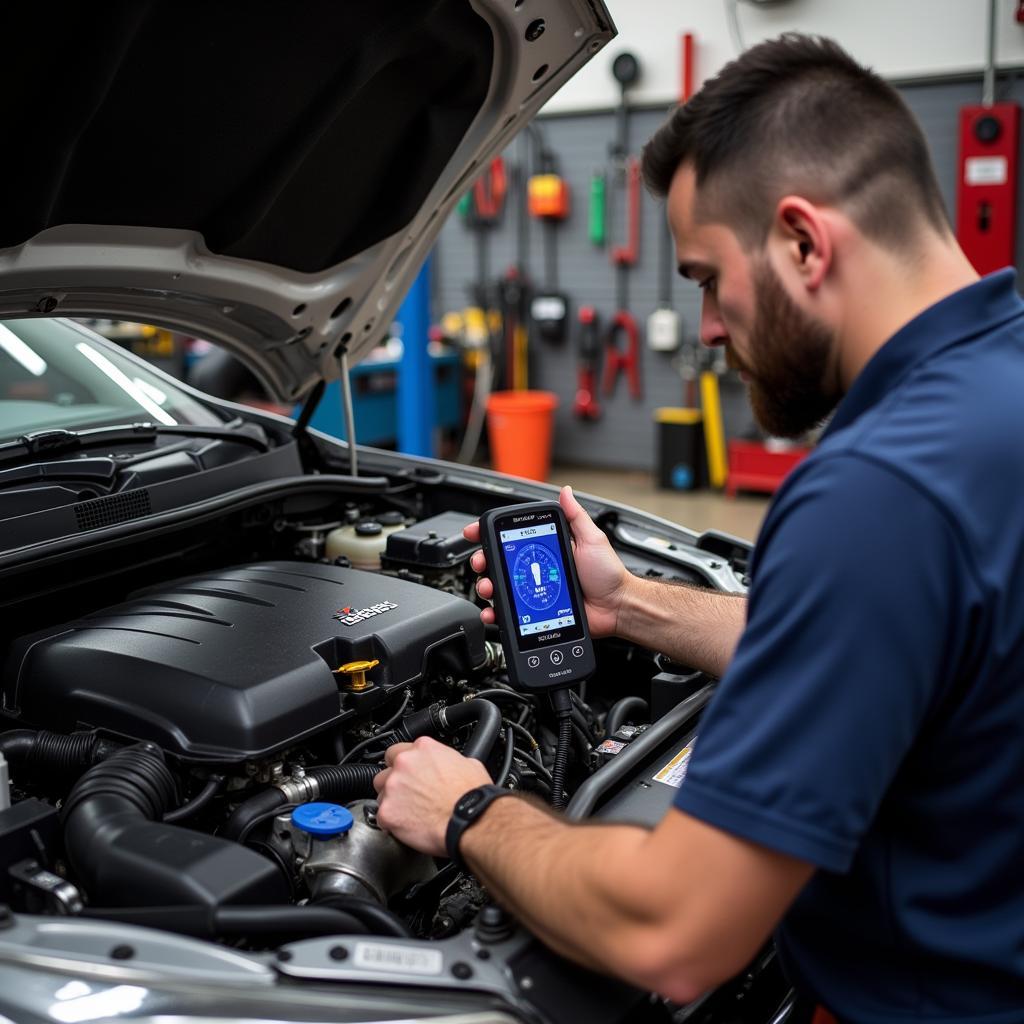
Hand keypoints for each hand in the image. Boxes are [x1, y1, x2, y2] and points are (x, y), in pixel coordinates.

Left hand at [373, 737, 490, 855]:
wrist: (470, 820)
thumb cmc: (472, 796)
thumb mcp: (467, 763)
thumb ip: (447, 759)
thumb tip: (448, 765)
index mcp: (423, 748)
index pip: (398, 750)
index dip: (404, 765)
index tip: (409, 774)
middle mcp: (404, 763)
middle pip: (385, 771)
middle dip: (394, 782)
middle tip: (408, 794)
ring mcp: (393, 787)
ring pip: (380, 793)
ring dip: (391, 801)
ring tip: (408, 812)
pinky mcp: (388, 812)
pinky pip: (381, 817)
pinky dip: (391, 823)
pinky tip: (406, 826)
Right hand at [463, 485, 628, 637]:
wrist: (617, 607)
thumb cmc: (608, 574)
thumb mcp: (592, 539)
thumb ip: (576, 517)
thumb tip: (565, 491)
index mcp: (547, 550)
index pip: (513, 539)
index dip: (491, 535)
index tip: (476, 531)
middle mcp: (538, 570)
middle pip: (500, 563)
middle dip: (483, 561)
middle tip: (481, 562)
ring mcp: (536, 591)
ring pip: (501, 588)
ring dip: (487, 586)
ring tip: (488, 587)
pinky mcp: (536, 612)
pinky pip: (511, 613)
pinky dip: (496, 613)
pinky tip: (494, 611)